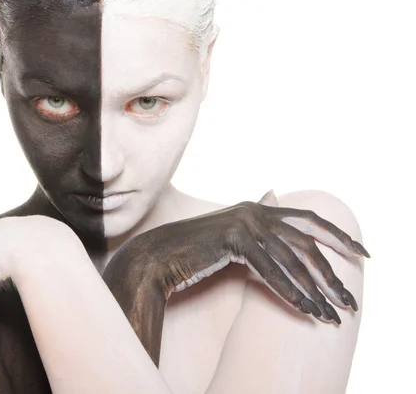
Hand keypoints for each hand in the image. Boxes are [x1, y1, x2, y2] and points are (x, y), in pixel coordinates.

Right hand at [103, 190, 368, 363]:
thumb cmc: (194, 250)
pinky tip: (305, 310)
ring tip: (331, 314)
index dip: (338, 235)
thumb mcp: (231, 236)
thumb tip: (273, 204)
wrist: (158, 255)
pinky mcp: (234, 241)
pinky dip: (290, 293)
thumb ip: (256, 228)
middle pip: (306, 242)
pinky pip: (271, 271)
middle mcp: (254, 210)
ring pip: (292, 260)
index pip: (308, 219)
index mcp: (256, 207)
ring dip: (315, 291)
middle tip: (348, 300)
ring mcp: (245, 223)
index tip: (362, 252)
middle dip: (332, 274)